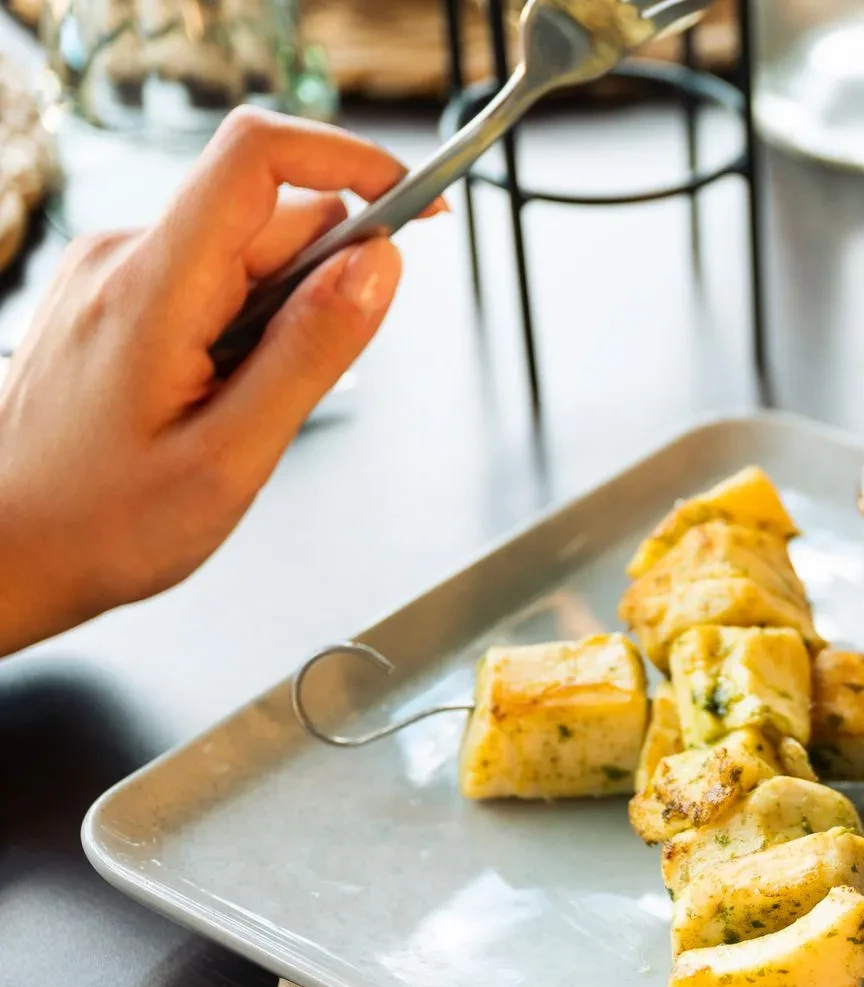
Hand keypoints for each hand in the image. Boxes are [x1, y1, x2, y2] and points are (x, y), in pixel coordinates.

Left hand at [0, 109, 413, 655]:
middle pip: (268, 214)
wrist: (6, 548)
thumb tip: (381, 265)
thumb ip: (312, 352)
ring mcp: (112, 272)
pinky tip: (221, 394)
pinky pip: (210, 276)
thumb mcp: (233, 457)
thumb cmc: (103, 523)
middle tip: (317, 374)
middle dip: (327, 278)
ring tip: (249, 403)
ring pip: (244, 250)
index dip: (351, 160)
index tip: (416, 205)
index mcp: (153, 287)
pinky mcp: (113, 294)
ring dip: (283, 312)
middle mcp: (124, 257)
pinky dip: (246, 323)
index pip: (258, 156)